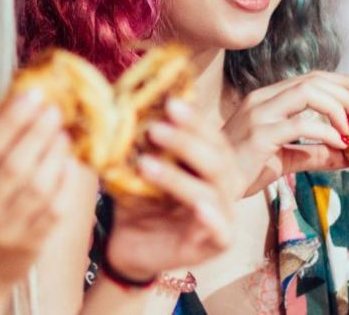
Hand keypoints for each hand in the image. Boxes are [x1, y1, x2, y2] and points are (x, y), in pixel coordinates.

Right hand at [0, 88, 80, 288]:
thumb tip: (20, 100)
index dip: (11, 120)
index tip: (33, 95)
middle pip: (14, 168)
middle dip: (38, 134)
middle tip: (55, 111)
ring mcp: (5, 232)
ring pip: (37, 189)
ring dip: (55, 156)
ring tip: (63, 135)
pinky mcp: (30, 246)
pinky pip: (53, 210)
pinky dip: (65, 183)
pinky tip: (70, 164)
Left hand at [103, 98, 240, 280]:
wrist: (128, 246)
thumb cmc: (140, 202)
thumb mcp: (139, 167)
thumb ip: (141, 141)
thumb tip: (124, 103)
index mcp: (211, 165)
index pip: (211, 137)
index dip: (194, 120)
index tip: (169, 102)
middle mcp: (224, 188)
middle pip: (216, 160)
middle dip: (186, 142)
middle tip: (155, 129)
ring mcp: (224, 217)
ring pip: (212, 193)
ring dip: (179, 178)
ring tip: (146, 164)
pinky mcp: (216, 246)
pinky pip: (221, 231)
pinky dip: (211, 218)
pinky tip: (197, 207)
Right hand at [220, 71, 348, 196]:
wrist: (210, 188)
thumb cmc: (241, 171)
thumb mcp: (284, 159)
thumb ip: (314, 153)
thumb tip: (348, 156)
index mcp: (266, 98)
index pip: (310, 78)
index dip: (342, 81)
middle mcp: (261, 99)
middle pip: (314, 80)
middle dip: (347, 92)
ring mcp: (258, 114)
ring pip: (308, 92)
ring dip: (339, 107)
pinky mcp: (258, 135)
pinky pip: (300, 124)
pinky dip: (326, 132)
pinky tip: (338, 143)